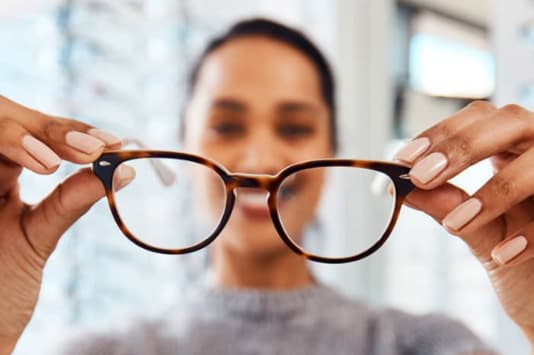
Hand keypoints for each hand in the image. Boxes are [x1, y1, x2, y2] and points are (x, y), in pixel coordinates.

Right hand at [0, 96, 128, 352]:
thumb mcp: (40, 236)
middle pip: (9, 120)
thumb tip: (124, 170)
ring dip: (22, 136)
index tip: (110, 143)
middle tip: (91, 149)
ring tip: (59, 161)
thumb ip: (71, 200)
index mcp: (3, 175)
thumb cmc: (2, 284)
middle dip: (50, 129)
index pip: (38, 135)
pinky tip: (36, 166)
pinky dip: (7, 149)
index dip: (72, 131)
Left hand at [395, 101, 533, 343]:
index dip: (443, 132)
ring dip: (494, 192)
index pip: (479, 118)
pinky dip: (531, 235)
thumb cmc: (513, 250)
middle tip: (422, 178)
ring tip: (455, 225)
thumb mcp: (476, 228)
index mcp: (514, 145)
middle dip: (464, 147)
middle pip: (513, 121)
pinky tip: (503, 256)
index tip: (405, 159)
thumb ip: (445, 205)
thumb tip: (395, 185)